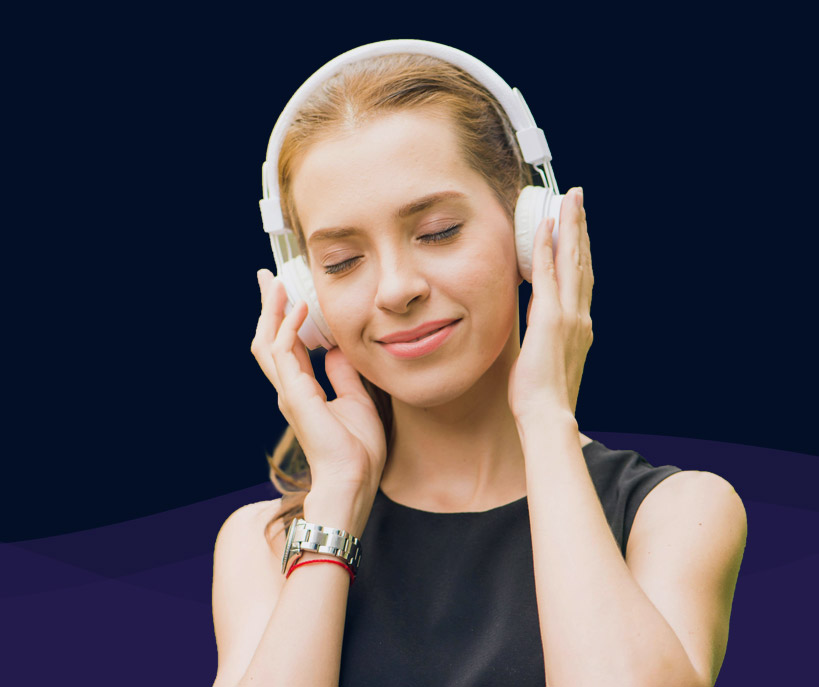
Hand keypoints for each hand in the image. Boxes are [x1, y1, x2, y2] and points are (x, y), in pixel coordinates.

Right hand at [250, 270, 386, 493]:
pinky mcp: (294, 393)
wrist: (353, 478)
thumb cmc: (357, 449)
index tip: (287, 293)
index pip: (287, 346)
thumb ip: (344, 375)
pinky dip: (288, 327)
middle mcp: (290, 388)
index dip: (285, 319)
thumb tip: (338, 349)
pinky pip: (283, 352)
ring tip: (278, 283)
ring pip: (267, 342)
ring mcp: (289, 391)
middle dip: (268, 307)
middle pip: (269, 339)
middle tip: (268, 277)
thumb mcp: (357, 400)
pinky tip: (301, 307)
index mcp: (303, 390)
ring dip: (272, 310)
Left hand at [508, 187, 593, 419]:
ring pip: (572, 261)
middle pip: (582, 261)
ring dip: (570, 227)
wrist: (548, 415)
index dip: (580, 249)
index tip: (577, 227)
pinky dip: (548, 249)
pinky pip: (548, 275)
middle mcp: (580, 315)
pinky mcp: (550, 318)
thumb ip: (547, 336)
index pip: (581, 278)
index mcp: (581, 325)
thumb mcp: (549, 359)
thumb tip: (538, 326)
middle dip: (581, 227)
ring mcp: (568, 315)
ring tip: (569, 200)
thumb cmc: (544, 395)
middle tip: (578, 198)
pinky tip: (546, 228)